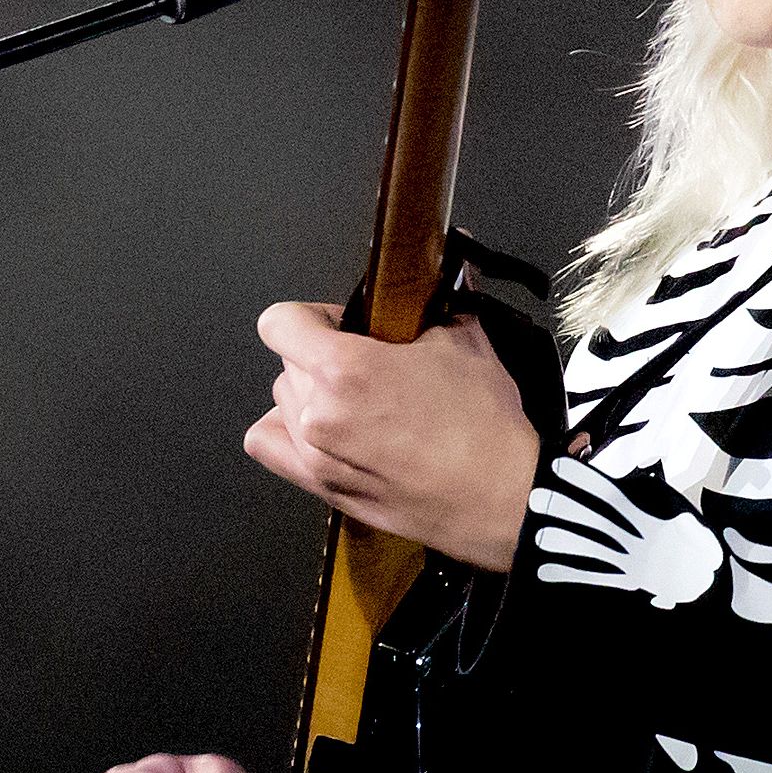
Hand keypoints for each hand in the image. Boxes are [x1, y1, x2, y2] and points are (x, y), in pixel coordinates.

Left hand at [244, 301, 542, 571]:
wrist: (502, 497)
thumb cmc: (485, 431)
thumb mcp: (466, 344)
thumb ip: (438, 302)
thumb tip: (445, 275)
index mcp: (345, 370)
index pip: (280, 322)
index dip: (311, 315)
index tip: (339, 324)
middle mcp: (320, 414)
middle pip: (287, 363)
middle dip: (321, 355)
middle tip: (366, 364)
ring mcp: (317, 456)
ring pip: (284, 403)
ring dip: (311, 394)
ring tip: (358, 402)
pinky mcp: (325, 488)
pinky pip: (269, 448)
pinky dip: (286, 433)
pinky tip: (320, 430)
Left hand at [529, 453, 723, 607]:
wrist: (711, 581)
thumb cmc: (694, 541)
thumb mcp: (682, 514)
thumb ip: (655, 498)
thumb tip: (636, 481)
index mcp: (650, 521)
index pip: (612, 496)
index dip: (585, 480)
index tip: (559, 466)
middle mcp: (638, 542)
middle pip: (597, 523)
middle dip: (567, 510)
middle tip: (537, 497)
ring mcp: (632, 565)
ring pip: (593, 553)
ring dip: (565, 545)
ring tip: (537, 537)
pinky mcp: (628, 583)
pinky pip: (596, 579)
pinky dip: (570, 575)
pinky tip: (543, 571)